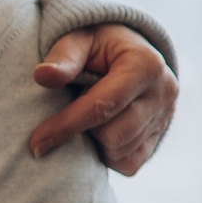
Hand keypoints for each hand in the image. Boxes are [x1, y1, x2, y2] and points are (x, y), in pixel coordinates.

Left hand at [28, 24, 176, 176]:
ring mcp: (166, 116)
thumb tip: (43, 76)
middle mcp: (164, 91)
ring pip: (120, 152)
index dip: (65, 126)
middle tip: (72, 105)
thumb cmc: (93, 43)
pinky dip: (107, 154)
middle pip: (113, 135)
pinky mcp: (160, 135)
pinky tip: (97, 131)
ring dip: (93, 141)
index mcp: (145, 65)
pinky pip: (129, 164)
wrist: (122, 48)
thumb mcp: (77, 39)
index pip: (102, 107)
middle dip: (82, 129)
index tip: (35, 144)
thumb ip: (63, 57)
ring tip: (87, 115)